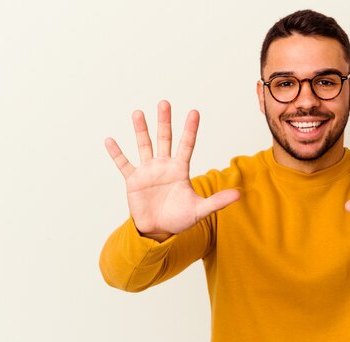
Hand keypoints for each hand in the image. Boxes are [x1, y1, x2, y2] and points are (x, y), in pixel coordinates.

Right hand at [104, 100, 239, 240]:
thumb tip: (239, 194)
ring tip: (138, 113)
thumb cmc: (180, 218)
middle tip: (165, 102)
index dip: (190, 129)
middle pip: (165, 139)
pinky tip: (110, 140)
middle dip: (164, 121)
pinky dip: (117, 154)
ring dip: (141, 130)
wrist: (159, 230)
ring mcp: (148, 171)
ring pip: (144, 146)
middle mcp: (164, 166)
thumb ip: (217, 201)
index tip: (194, 112)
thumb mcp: (200, 210)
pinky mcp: (133, 181)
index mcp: (180, 170)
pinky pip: (124, 164)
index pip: (187, 145)